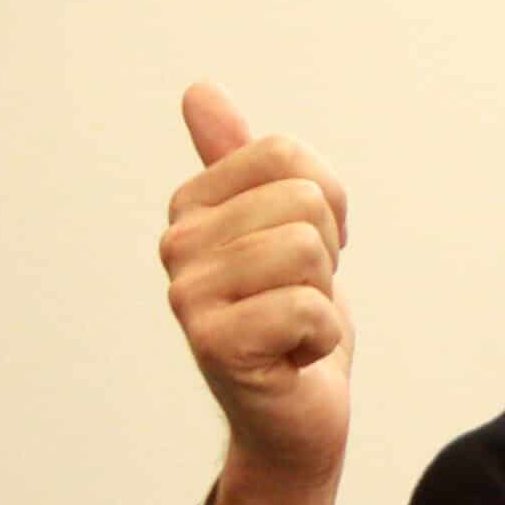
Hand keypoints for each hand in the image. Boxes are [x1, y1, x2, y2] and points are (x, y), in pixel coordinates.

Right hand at [160, 81, 354, 487]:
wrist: (296, 414)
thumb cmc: (291, 320)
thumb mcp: (278, 227)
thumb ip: (242, 161)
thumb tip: (196, 90)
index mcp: (191, 206)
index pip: (288, 156)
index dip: (325, 206)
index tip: (302, 255)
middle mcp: (177, 245)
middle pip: (303, 202)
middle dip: (327, 257)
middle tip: (298, 298)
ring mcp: (189, 295)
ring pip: (308, 250)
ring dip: (323, 297)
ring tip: (292, 326)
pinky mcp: (215, 344)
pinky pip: (308, 306)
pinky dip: (320, 338)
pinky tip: (292, 358)